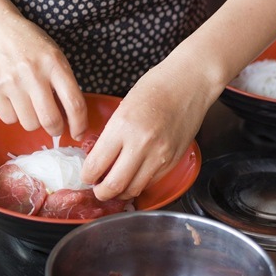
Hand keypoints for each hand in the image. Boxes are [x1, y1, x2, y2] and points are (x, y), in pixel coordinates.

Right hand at [0, 14, 87, 139]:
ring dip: (34, 122)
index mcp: (55, 64)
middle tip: (55, 127)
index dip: (80, 124)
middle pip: (50, 120)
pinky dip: (15, 116)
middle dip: (56, 130)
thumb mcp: (55, 57)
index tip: (79, 133)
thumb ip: (63, 84)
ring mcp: (12, 82)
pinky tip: (16, 103)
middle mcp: (33, 73)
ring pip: (29, 124)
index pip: (74, 103)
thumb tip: (70, 119)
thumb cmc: (32, 46)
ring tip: (32, 108)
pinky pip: (9, 119)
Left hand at [80, 61, 213, 200]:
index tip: (86, 177)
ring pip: (133, 190)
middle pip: (114, 186)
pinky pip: (150, 182)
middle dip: (101, 193)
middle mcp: (141, 144)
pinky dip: (138, 184)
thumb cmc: (155, 88)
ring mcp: (160, 155)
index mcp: (122, 126)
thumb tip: (98, 160)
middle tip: (97, 189)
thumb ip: (111, 136)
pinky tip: (133, 178)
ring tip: (114, 187)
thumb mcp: (122, 108)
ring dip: (120, 193)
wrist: (189, 82)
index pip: (96, 165)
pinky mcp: (173, 160)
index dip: (87, 177)